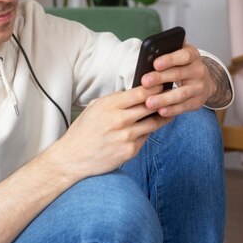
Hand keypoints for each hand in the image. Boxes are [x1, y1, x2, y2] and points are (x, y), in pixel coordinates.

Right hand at [50, 85, 167, 180]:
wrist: (73, 157)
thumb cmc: (83, 131)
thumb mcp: (94, 107)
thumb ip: (114, 99)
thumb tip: (134, 93)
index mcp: (109, 105)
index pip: (140, 93)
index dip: (154, 88)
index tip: (161, 85)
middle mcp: (119, 120)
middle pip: (150, 106)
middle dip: (161, 101)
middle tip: (169, 97)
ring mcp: (126, 137)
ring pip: (153, 123)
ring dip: (161, 117)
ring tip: (167, 112)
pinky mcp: (130, 151)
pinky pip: (145, 138)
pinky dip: (147, 133)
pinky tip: (148, 129)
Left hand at [140, 43, 215, 117]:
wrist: (204, 82)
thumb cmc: (184, 66)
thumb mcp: (179, 55)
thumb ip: (167, 52)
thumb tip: (148, 50)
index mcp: (193, 55)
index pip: (183, 56)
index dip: (170, 60)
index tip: (155, 64)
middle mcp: (198, 70)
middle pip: (178, 74)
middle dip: (160, 78)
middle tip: (145, 82)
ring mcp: (199, 87)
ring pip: (181, 94)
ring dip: (164, 98)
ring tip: (149, 102)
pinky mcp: (197, 102)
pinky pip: (183, 107)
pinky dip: (172, 110)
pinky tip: (160, 111)